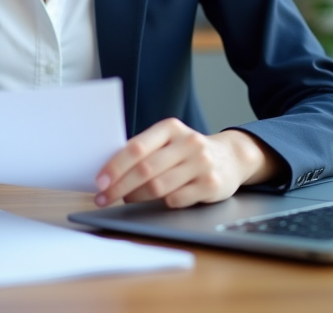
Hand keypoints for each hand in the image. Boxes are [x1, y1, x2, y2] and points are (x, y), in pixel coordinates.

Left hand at [93, 118, 278, 208]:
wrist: (232, 157)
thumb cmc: (188, 152)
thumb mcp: (169, 141)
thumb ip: (146, 150)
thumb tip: (109, 172)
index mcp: (171, 128)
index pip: (137, 147)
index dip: (115, 166)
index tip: (100, 182)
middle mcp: (188, 143)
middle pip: (145, 169)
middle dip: (119, 187)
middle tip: (103, 198)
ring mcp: (201, 164)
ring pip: (159, 186)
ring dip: (137, 196)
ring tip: (127, 198)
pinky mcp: (211, 185)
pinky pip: (177, 199)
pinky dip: (161, 203)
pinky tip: (156, 202)